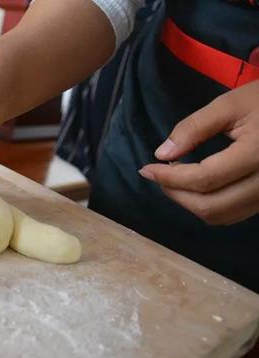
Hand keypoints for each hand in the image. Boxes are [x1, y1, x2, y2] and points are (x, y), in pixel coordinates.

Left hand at [139, 81, 258, 224]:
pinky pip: (234, 214)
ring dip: (190, 203)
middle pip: (211, 206)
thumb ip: (194, 128)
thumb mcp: (230, 104)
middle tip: (158, 175)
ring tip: (174, 180)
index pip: (205, 179)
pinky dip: (209, 206)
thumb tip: (162, 154)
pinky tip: (196, 186)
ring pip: (222, 215)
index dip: (170, 178)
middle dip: (177, 194)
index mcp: (258, 154)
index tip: (147, 169)